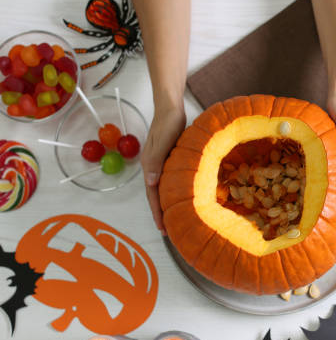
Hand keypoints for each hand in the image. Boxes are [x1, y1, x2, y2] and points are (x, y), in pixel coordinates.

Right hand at [140, 106, 185, 234]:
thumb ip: (156, 162)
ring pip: (162, 189)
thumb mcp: (163, 142)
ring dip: (167, 204)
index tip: (163, 230)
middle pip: (156, 195)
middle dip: (162, 214)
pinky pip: (169, 180)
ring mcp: (160, 163)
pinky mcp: (167, 159)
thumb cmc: (168, 123)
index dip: (158, 213)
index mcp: (150, 166)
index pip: (152, 195)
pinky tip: (181, 197)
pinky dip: (172, 192)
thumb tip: (150, 183)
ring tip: (175, 219)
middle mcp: (153, 167)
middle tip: (170, 232)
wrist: (170, 107)